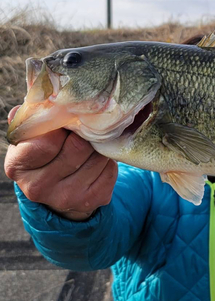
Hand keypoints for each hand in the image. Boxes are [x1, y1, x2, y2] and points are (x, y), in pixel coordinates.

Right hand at [4, 106, 117, 220]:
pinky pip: (110, 169)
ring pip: (97, 157)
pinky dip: (108, 160)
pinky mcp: (93, 200)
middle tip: (85, 128)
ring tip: (91, 143)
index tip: (67, 121)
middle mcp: (38, 187)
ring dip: (98, 146)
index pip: (47, 141)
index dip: (61, 126)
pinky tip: (97, 159)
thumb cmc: (45, 154)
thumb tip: (38, 99)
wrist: (59, 191)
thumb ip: (33, 118)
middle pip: (78, 147)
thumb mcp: (31, 137)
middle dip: (85, 134)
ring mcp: (67, 197)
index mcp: (18, 166)